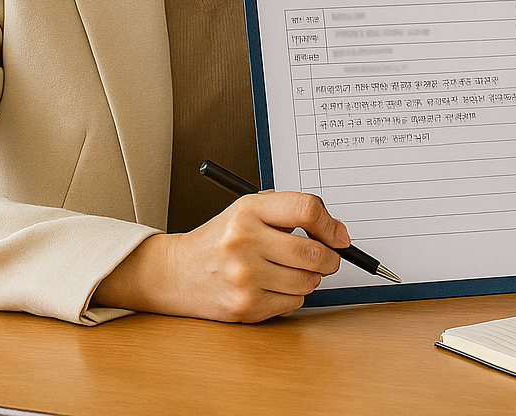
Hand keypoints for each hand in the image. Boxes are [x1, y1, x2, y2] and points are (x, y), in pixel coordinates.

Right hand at [94, 191, 350, 321]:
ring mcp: (244, 278)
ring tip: (290, 270)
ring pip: (309, 281)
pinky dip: (292, 296)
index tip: (338, 236)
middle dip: (330, 258)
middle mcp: (244, 242)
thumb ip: (292, 212)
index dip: (331, 224)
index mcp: (248, 211)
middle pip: (315, 252)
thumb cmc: (222, 239)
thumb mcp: (250, 210)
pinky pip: (294, 302)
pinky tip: (272, 286)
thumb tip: (338, 234)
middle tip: (325, 258)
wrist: (177, 272)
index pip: (307, 209)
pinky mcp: (244, 306)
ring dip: (310, 278)